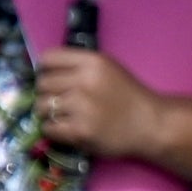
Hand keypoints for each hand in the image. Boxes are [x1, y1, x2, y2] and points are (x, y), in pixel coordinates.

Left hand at [31, 47, 166, 159]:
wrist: (150, 124)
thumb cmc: (128, 96)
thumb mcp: (108, 69)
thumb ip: (79, 66)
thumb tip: (44, 72)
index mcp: (92, 62)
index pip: (48, 58)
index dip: (43, 69)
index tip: (49, 78)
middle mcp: (85, 82)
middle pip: (42, 84)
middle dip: (44, 93)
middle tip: (55, 101)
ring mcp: (82, 107)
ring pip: (41, 106)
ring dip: (46, 113)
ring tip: (59, 115)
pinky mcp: (80, 131)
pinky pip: (48, 128)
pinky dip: (52, 130)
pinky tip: (64, 128)